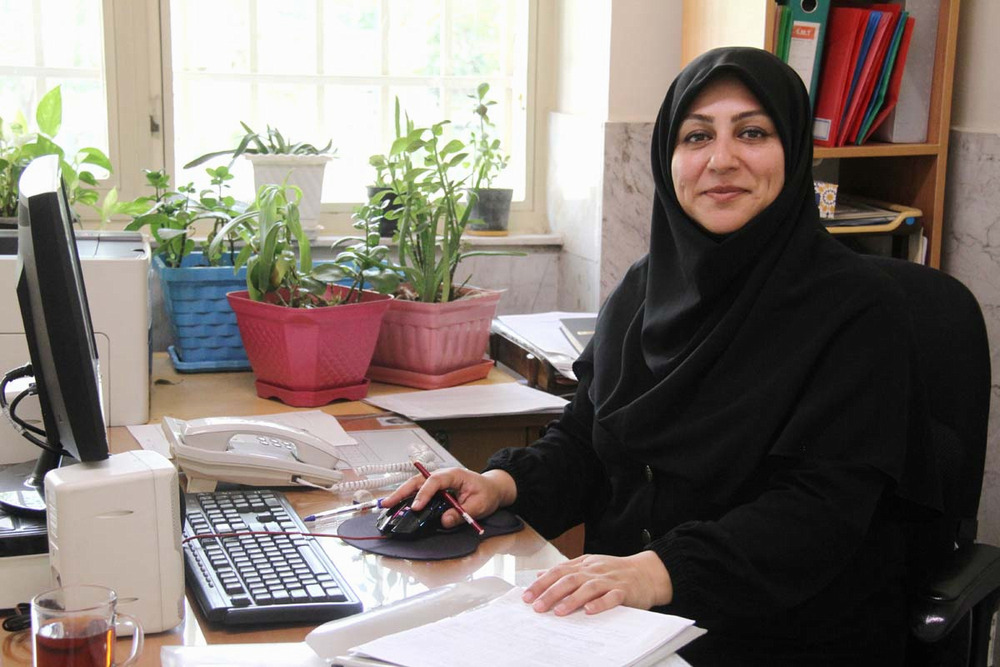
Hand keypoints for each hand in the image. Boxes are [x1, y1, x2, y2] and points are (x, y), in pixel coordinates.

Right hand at [381, 468, 516, 529]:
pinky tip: (399, 506)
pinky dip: (408, 497)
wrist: (492, 488)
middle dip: (402, 491)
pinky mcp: (437, 489)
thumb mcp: (479, 506)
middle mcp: (443, 476)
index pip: (435, 481)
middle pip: (419, 480)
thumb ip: (462, 513)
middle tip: (388, 503)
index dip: (424, 494)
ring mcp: (438, 481)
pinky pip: (420, 491)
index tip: (416, 507)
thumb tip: (444, 521)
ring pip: (416, 484)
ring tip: (387, 504)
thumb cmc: (487, 493)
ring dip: (402, 494)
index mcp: (454, 475)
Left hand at [523, 551, 672, 614]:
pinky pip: (611, 597)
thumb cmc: (615, 571)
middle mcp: (594, 570)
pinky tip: (590, 611)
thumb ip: (565, 570)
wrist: (647, 572)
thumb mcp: (589, 566)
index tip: (527, 596)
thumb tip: (540, 575)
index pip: (558, 571)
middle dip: (550, 593)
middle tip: (537, 606)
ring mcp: (609, 580)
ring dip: (571, 600)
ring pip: (587, 588)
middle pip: (569, 579)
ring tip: (558, 611)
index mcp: (584, 564)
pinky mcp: (624, 591)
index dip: (542, 583)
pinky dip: (600, 603)